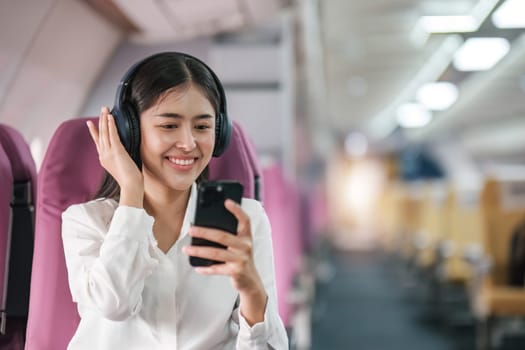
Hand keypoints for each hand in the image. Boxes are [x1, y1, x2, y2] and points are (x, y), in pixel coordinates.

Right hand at [87, 107, 143, 206]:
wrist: (130, 185)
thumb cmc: (130, 180)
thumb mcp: (121, 168)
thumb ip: (119, 159)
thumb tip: (123, 155)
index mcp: (104, 159)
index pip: (98, 142)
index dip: (94, 132)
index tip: (91, 123)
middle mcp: (104, 155)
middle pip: (100, 134)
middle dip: (100, 121)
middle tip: (101, 110)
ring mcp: (109, 153)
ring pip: (105, 132)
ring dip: (105, 119)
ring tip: (104, 109)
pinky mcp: (116, 151)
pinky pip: (112, 135)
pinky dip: (111, 125)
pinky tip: (110, 117)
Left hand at [183, 199, 266, 323]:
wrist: (250, 280)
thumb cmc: (241, 258)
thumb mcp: (240, 245)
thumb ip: (229, 236)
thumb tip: (205, 229)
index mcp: (247, 236)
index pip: (244, 220)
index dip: (237, 210)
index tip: (226, 202)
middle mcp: (246, 246)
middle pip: (222, 236)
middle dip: (204, 232)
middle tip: (190, 230)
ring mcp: (241, 259)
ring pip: (216, 253)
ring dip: (199, 251)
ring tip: (186, 249)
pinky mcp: (236, 271)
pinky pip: (217, 269)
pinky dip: (206, 269)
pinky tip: (197, 267)